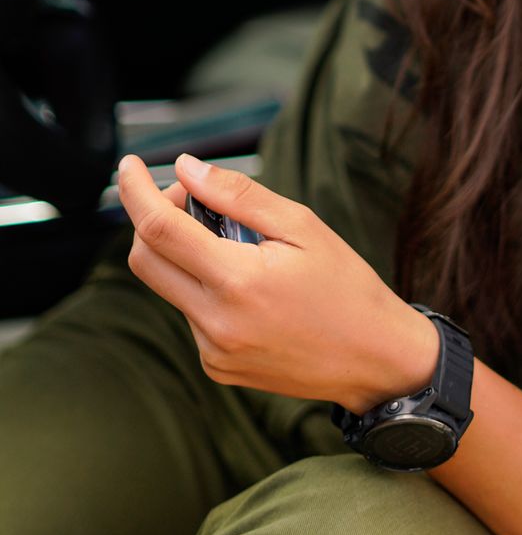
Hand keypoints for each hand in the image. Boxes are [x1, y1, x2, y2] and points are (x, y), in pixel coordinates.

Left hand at [117, 154, 438, 407]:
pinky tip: (251, 290)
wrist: (376, 360)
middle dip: (155, 219)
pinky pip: (190, 315)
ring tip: (245, 250)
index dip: (136, 190)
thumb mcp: (303, 226)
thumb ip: (239, 195)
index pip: (158, 228)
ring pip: (169, 287)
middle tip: (195, 200)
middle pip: (145, 259)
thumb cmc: (347, 287)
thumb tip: (189, 169)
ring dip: (188, 256)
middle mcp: (215, 322)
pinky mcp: (217, 367)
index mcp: (238, 281)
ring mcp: (213, 350)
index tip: (131, 166)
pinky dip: (206, 289)